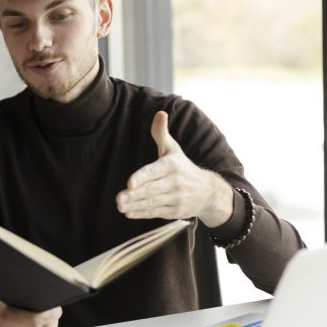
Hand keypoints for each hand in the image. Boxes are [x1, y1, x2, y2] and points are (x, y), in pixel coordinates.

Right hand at [0, 299, 60, 326]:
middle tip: (54, 310)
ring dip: (53, 325)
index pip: (35, 321)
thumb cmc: (3, 308)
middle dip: (54, 318)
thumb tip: (50, 302)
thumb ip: (27, 302)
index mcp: (6, 321)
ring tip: (48, 318)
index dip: (50, 314)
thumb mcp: (10, 300)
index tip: (56, 307)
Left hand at [116, 111, 232, 226]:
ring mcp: (175, 198)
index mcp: (172, 165)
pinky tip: (129, 212)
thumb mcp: (173, 149)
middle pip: (151, 190)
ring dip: (135, 205)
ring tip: (120, 206)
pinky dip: (142, 213)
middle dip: (134, 195)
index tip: (130, 183)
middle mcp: (175, 183)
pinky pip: (155, 212)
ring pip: (152, 202)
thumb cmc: (183, 167)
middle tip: (118, 198)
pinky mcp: (174, 212)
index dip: (142, 177)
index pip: (154, 172)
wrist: (208, 192)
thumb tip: (159, 113)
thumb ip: (161, 134)